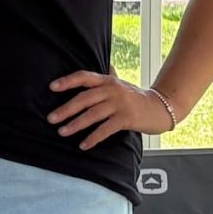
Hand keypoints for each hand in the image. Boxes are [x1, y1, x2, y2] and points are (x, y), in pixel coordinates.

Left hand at [46, 70, 176, 149]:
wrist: (161, 108)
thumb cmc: (136, 97)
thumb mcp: (120, 84)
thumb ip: (108, 78)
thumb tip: (98, 69)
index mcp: (108, 80)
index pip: (84, 77)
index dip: (67, 81)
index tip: (52, 87)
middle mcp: (112, 90)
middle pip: (84, 98)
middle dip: (66, 109)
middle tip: (51, 118)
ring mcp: (120, 104)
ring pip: (93, 114)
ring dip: (75, 124)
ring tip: (62, 131)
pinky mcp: (127, 118)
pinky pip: (105, 129)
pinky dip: (93, 138)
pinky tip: (83, 145)